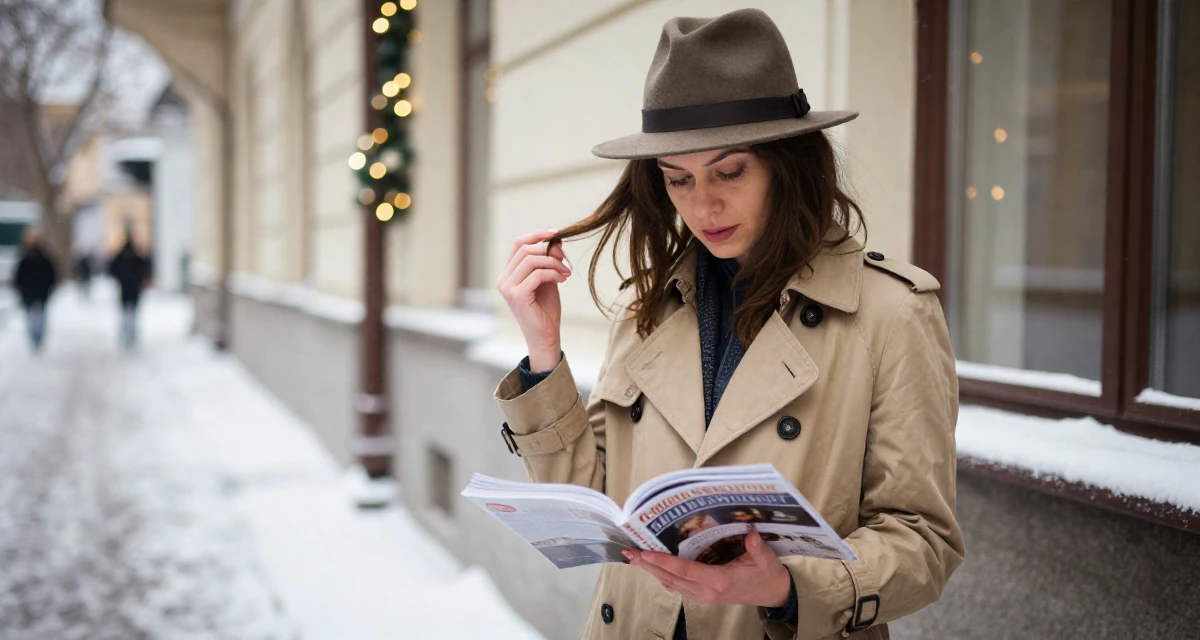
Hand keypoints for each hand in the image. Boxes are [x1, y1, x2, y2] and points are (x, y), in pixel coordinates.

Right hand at [496, 229, 571, 370]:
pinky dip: (553, 273)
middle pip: (525, 249)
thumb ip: (548, 261)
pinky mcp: (517, 296)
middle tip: (565, 259)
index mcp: (508, 274)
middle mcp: (503, 280)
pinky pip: (537, 274)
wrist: (546, 337)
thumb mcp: (548, 279)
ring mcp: (508, 288)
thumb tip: (555, 239)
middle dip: (548, 249)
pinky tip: (563, 280)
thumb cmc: (546, 310)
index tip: (556, 233)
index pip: (518, 244)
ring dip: (553, 262)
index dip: (537, 235)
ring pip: (531, 260)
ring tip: (566, 272)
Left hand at [623, 529, 791, 607]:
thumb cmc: (766, 574)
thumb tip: (751, 534)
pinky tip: (652, 566)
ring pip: (670, 583)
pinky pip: (677, 586)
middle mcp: (706, 592)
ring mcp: (702, 596)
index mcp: (719, 581)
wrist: (772, 593)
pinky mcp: (702, 596)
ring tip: (634, 557)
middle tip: (629, 551)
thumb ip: (757, 547)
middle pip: (670, 578)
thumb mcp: (766, 559)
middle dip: (648, 564)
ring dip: (651, 570)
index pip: (684, 570)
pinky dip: (662, 575)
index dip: (663, 561)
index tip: (645, 553)